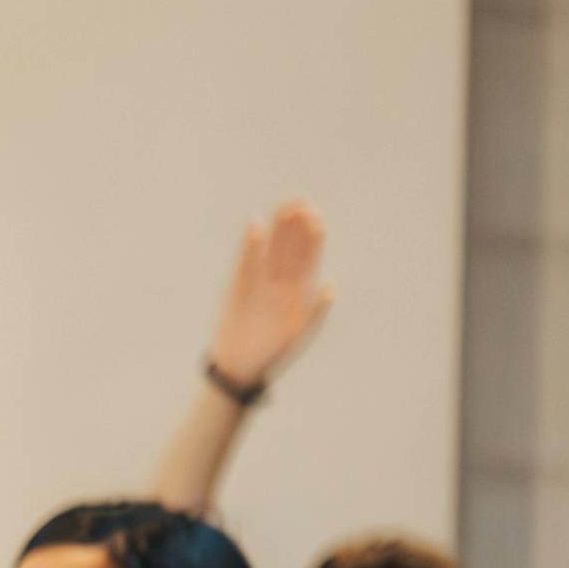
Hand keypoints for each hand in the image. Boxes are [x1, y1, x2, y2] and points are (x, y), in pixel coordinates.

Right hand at [203, 199, 332, 394]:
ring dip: (277, 228)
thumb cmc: (273, 353)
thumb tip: (330, 284)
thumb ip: (316, 310)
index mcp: (299, 291)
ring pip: (270, 249)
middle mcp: (279, 282)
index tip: (316, 217)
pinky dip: (251, 245)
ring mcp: (259, 282)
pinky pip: (246, 261)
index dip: (312, 237)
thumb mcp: (300, 333)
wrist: (241, 368)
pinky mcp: (238, 286)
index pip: (307, 257)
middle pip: (289, 247)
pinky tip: (257, 226)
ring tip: (284, 205)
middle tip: (300, 200)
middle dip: (295, 225)